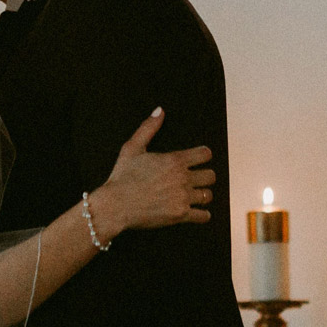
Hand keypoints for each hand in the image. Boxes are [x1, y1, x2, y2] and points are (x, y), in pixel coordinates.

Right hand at [92, 107, 214, 236]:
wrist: (115, 206)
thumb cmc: (122, 177)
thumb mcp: (132, 148)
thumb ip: (148, 128)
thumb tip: (160, 110)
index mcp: (174, 160)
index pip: (205, 154)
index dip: (203, 156)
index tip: (199, 161)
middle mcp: (182, 178)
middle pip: (211, 176)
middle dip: (205, 177)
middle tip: (196, 180)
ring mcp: (182, 197)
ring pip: (208, 195)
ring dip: (202, 195)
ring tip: (194, 196)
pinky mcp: (180, 215)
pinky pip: (203, 216)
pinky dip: (202, 214)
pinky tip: (197, 212)